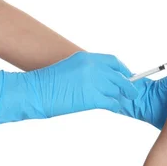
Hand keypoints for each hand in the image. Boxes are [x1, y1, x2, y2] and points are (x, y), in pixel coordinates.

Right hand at [0, 51, 138, 125]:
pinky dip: (115, 105)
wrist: (34, 91)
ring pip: (116, 89)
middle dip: (127, 85)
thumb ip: (88, 70)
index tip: (128, 76)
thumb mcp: (71, 68)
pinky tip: (115, 107)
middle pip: (118, 76)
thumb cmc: (48, 83)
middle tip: (132, 92)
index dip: (123, 70)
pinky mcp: (91, 97)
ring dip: (120, 96)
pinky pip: (111, 101)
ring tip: (122, 101)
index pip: (113, 62)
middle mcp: (93, 67)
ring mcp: (93, 82)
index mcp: (87, 58)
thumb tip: (103, 78)